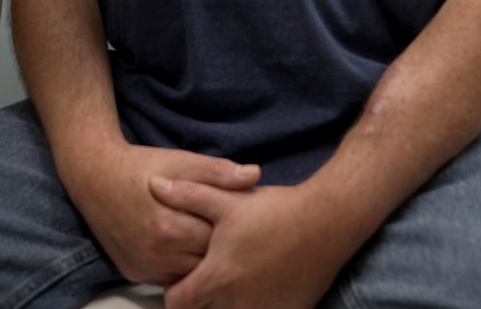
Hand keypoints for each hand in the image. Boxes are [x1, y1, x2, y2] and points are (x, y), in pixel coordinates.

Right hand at [60, 142, 260, 286]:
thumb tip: (255, 174)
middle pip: (205, 263)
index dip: (232, 231)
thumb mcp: (181, 163)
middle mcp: (156, 254)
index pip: (219, 241)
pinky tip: (187, 249)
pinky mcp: (135, 274)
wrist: (93, 177)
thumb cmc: (140, 167)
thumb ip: (218, 173)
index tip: (241, 220)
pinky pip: (169, 280)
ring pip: (189, 276)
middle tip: (232, 234)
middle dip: (219, 250)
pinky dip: (181, 268)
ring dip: (200, 262)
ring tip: (210, 242)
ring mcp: (144, 268)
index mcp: (170, 227)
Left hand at [150, 178, 360, 308]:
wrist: (326, 223)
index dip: (174, 293)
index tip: (181, 280)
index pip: (177, 304)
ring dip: (225, 305)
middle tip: (205, 281)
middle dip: (199, 303)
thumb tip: (153, 183)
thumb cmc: (274, 211)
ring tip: (231, 283)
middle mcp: (238, 303)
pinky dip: (253, 306)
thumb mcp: (227, 200)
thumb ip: (187, 195)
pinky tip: (257, 286)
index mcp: (217, 278)